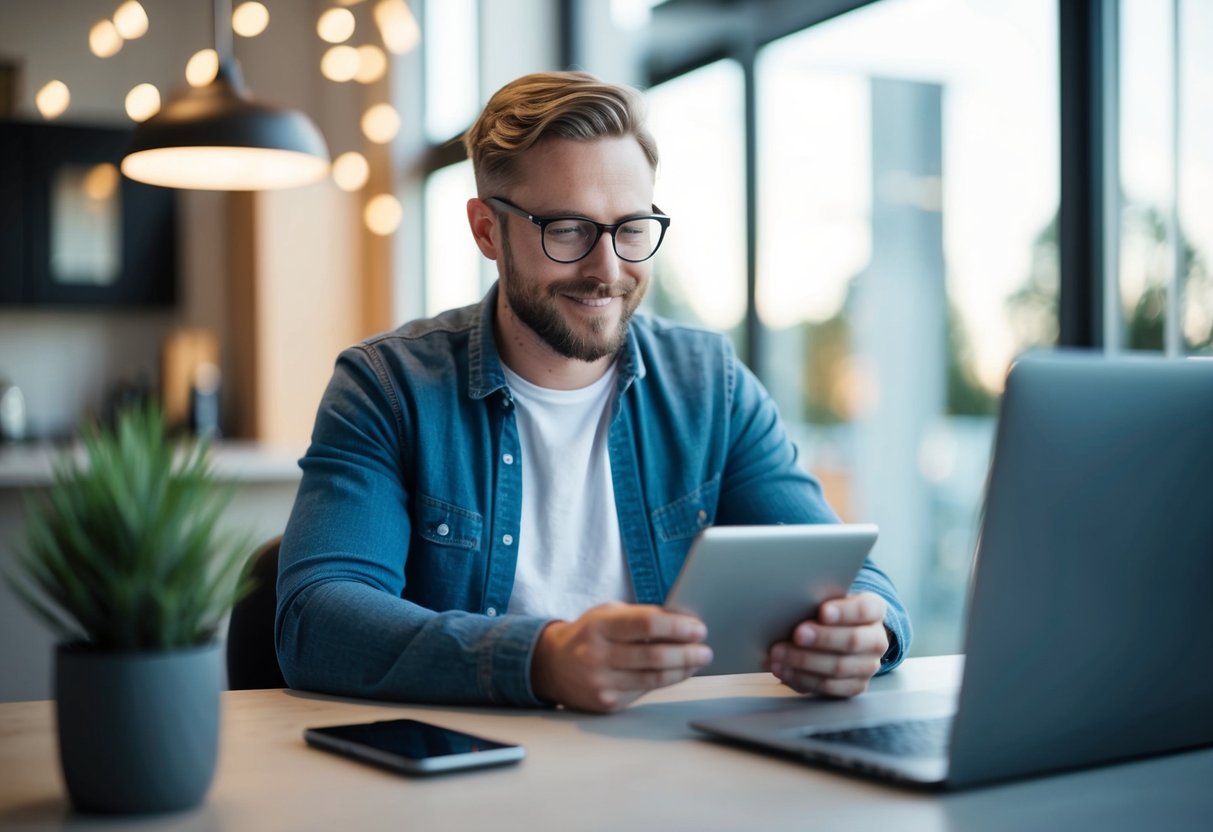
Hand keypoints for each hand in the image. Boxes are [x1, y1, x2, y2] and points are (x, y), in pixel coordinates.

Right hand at [530, 602, 712, 712]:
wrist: (552, 665)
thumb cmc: (590, 634)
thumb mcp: (608, 615)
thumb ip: (641, 617)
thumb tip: (684, 621)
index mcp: (599, 626)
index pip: (646, 625)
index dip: (677, 627)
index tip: (698, 628)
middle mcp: (597, 655)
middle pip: (654, 655)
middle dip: (686, 652)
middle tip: (705, 649)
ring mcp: (601, 682)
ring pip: (653, 678)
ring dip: (682, 669)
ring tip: (699, 660)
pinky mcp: (607, 702)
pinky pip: (644, 691)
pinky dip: (666, 681)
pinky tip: (678, 672)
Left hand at [767, 592, 888, 697]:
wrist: (837, 634)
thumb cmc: (827, 613)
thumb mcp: (826, 600)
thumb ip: (816, 601)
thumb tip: (790, 604)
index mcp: (874, 610)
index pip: (865, 609)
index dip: (845, 612)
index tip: (822, 611)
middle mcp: (877, 639)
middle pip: (852, 640)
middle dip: (822, 638)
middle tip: (797, 634)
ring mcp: (869, 666)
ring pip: (839, 667)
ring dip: (805, 661)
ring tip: (779, 654)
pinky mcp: (855, 686)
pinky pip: (829, 686)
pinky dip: (802, 678)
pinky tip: (783, 670)